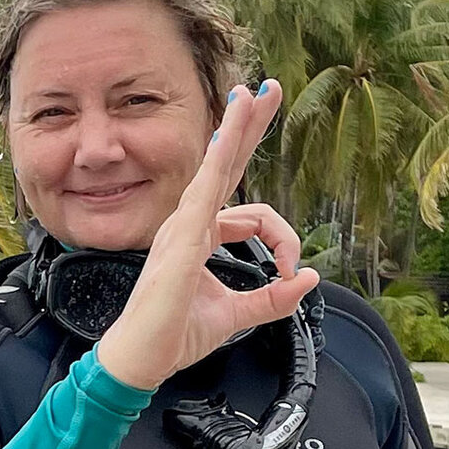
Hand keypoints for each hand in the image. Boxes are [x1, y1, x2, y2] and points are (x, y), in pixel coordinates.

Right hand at [94, 79, 316, 390]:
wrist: (140, 359)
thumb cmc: (173, 335)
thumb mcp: (237, 315)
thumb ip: (273, 300)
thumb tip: (308, 280)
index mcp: (200, 237)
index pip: (249, 212)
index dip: (282, 235)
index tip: (293, 272)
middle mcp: (189, 223)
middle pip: (225, 164)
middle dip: (249, 125)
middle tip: (270, 89)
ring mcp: (182, 226)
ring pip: (216, 165)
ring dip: (237, 127)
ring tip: (255, 94)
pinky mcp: (181, 237)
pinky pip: (204, 189)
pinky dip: (218, 158)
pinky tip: (230, 129)